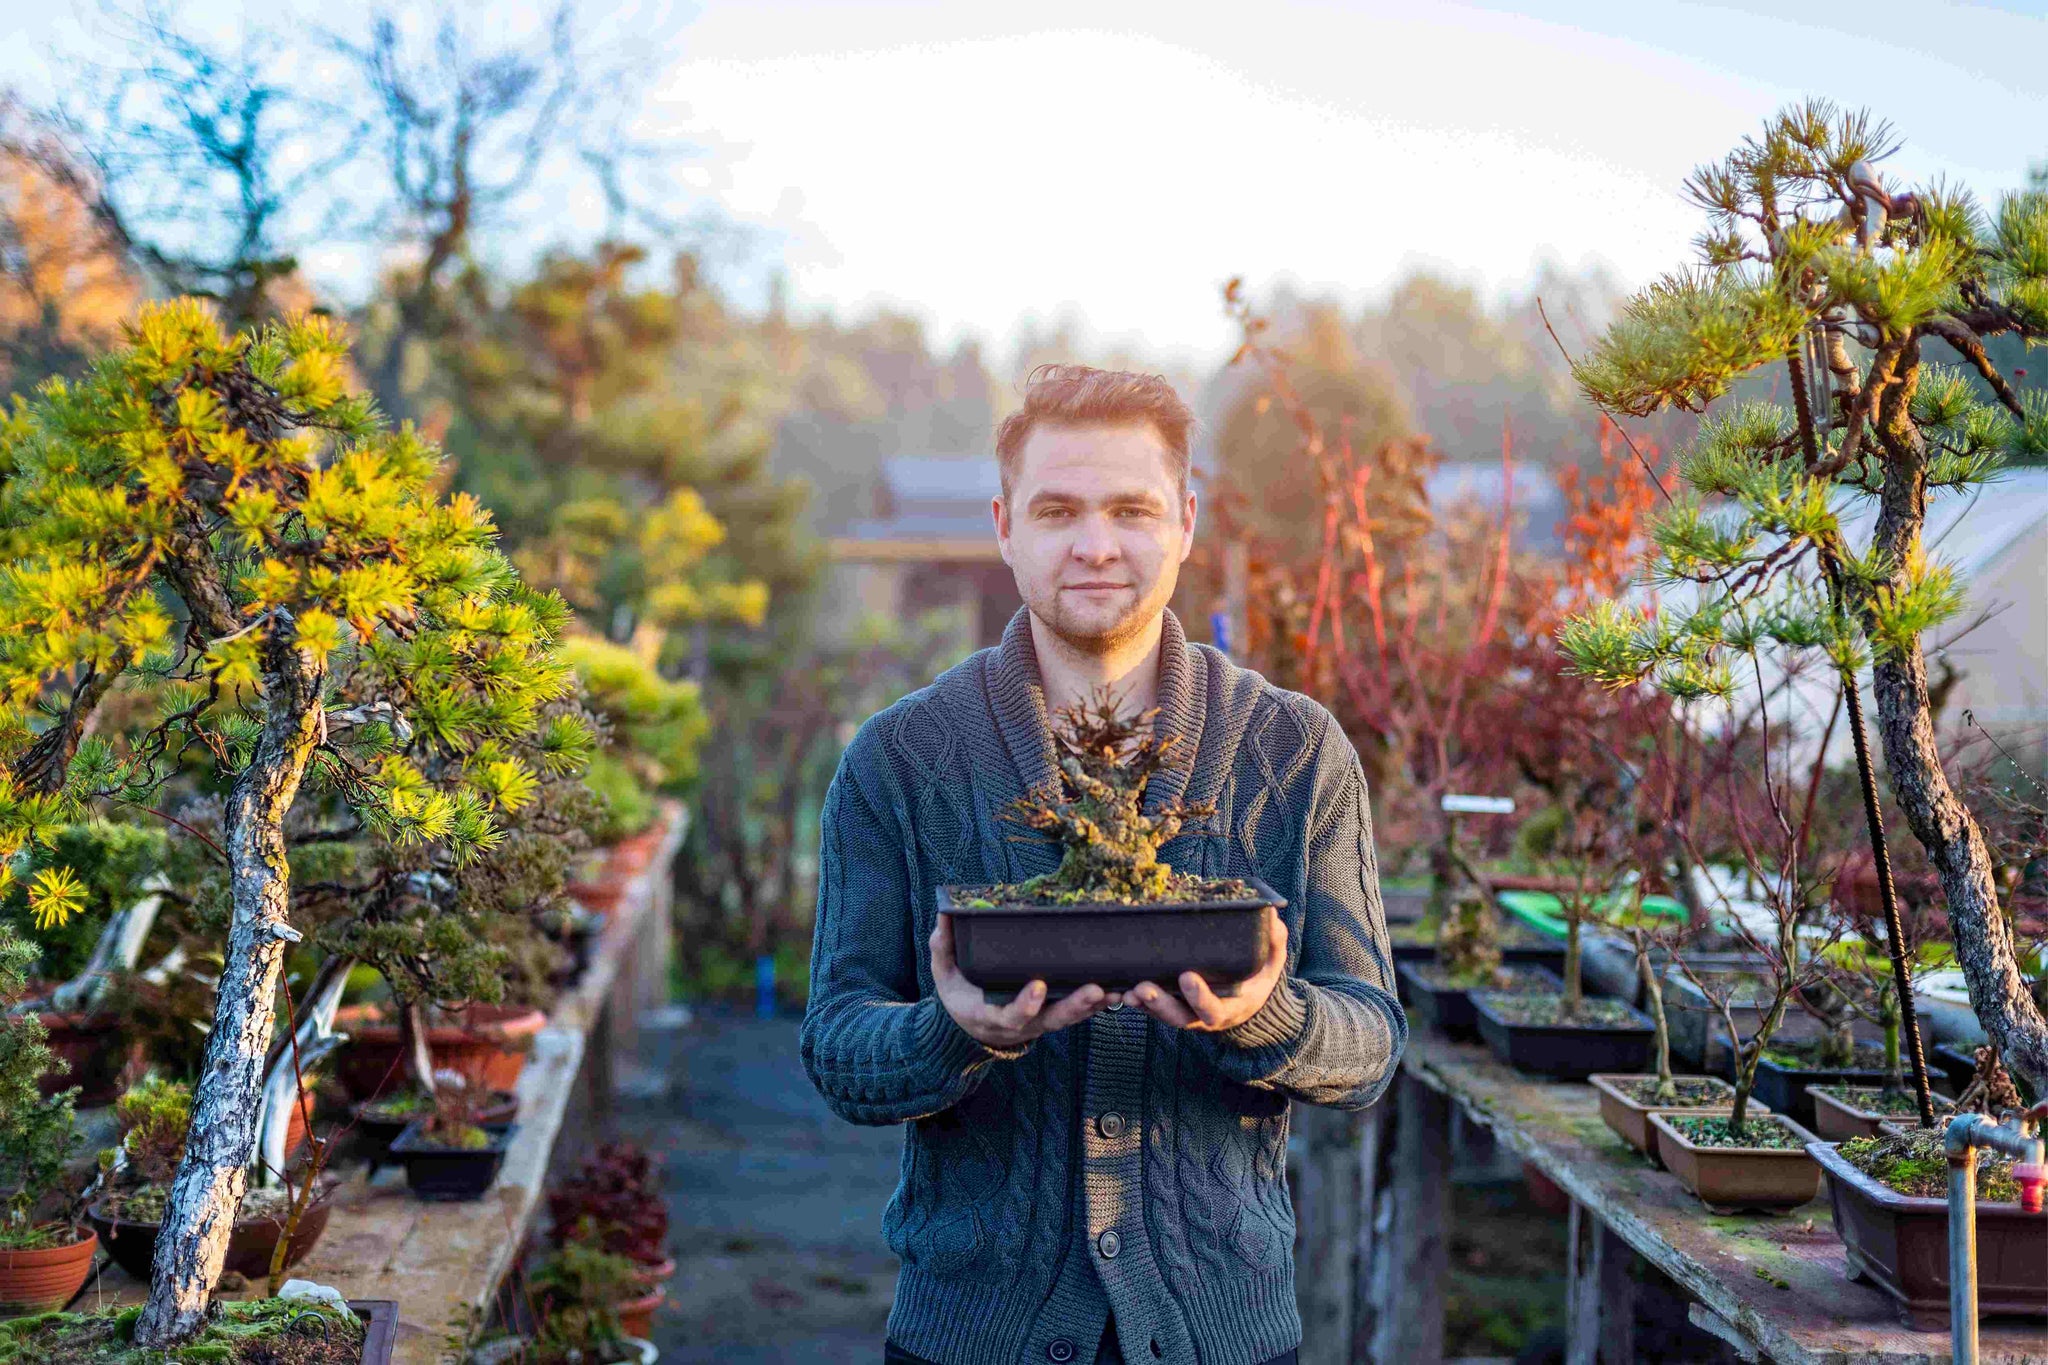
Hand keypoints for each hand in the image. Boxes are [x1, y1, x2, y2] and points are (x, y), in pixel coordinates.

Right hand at [930, 913, 1120, 1049]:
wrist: (972, 1025)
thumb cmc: (960, 993)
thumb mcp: (945, 974)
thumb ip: (943, 948)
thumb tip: (944, 915)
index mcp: (993, 1015)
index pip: (1011, 1015)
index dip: (1025, 1004)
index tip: (1037, 985)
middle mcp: (1024, 1023)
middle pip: (1053, 1019)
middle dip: (1075, 1006)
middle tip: (1095, 990)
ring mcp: (1042, 1021)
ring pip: (1072, 1017)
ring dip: (1095, 1005)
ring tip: (1115, 988)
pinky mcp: (1056, 1014)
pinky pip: (1080, 1012)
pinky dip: (1099, 1003)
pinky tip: (1119, 987)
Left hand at [1128, 905, 1287, 1031]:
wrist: (1245, 1005)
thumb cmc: (1255, 980)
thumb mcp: (1270, 965)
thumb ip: (1273, 943)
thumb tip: (1272, 916)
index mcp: (1229, 1007)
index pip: (1212, 1010)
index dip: (1199, 997)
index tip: (1187, 977)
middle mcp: (1202, 1017)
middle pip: (1178, 1017)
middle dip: (1160, 1004)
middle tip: (1143, 988)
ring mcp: (1183, 1014)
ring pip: (1160, 1014)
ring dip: (1142, 1004)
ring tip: (1126, 991)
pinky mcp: (1169, 1007)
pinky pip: (1149, 1009)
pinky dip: (1135, 1002)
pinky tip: (1118, 990)